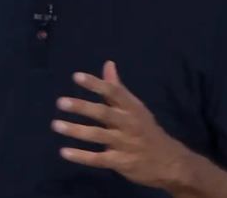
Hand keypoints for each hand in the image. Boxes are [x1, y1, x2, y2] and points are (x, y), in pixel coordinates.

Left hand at [52, 61, 192, 189]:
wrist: (169, 162)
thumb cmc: (146, 130)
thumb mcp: (135, 107)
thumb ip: (117, 88)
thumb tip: (108, 64)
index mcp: (132, 108)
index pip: (114, 92)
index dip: (95, 84)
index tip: (76, 77)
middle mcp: (129, 124)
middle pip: (104, 113)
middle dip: (82, 107)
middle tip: (60, 102)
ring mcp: (125, 144)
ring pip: (98, 135)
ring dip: (76, 130)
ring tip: (56, 125)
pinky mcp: (121, 162)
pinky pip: (98, 159)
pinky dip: (81, 156)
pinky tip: (64, 152)